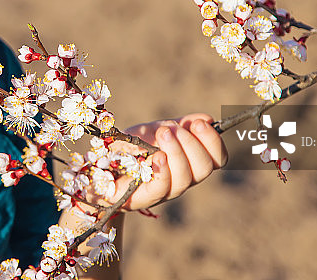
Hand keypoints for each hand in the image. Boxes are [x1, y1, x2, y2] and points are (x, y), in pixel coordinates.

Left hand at [111, 113, 226, 209]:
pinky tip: (157, 156)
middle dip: (193, 144)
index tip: (200, 124)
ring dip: (177, 153)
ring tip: (164, 133)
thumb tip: (207, 119)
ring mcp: (163, 192)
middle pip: (204, 169)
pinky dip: (162, 171)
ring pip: (184, 179)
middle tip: (173, 129)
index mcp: (189, 163)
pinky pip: (159, 189)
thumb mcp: (157, 130)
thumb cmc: (132, 149)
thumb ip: (181, 125)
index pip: (217, 159)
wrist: (100, 168)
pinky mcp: (141, 198)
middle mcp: (181, 180)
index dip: (213, 142)